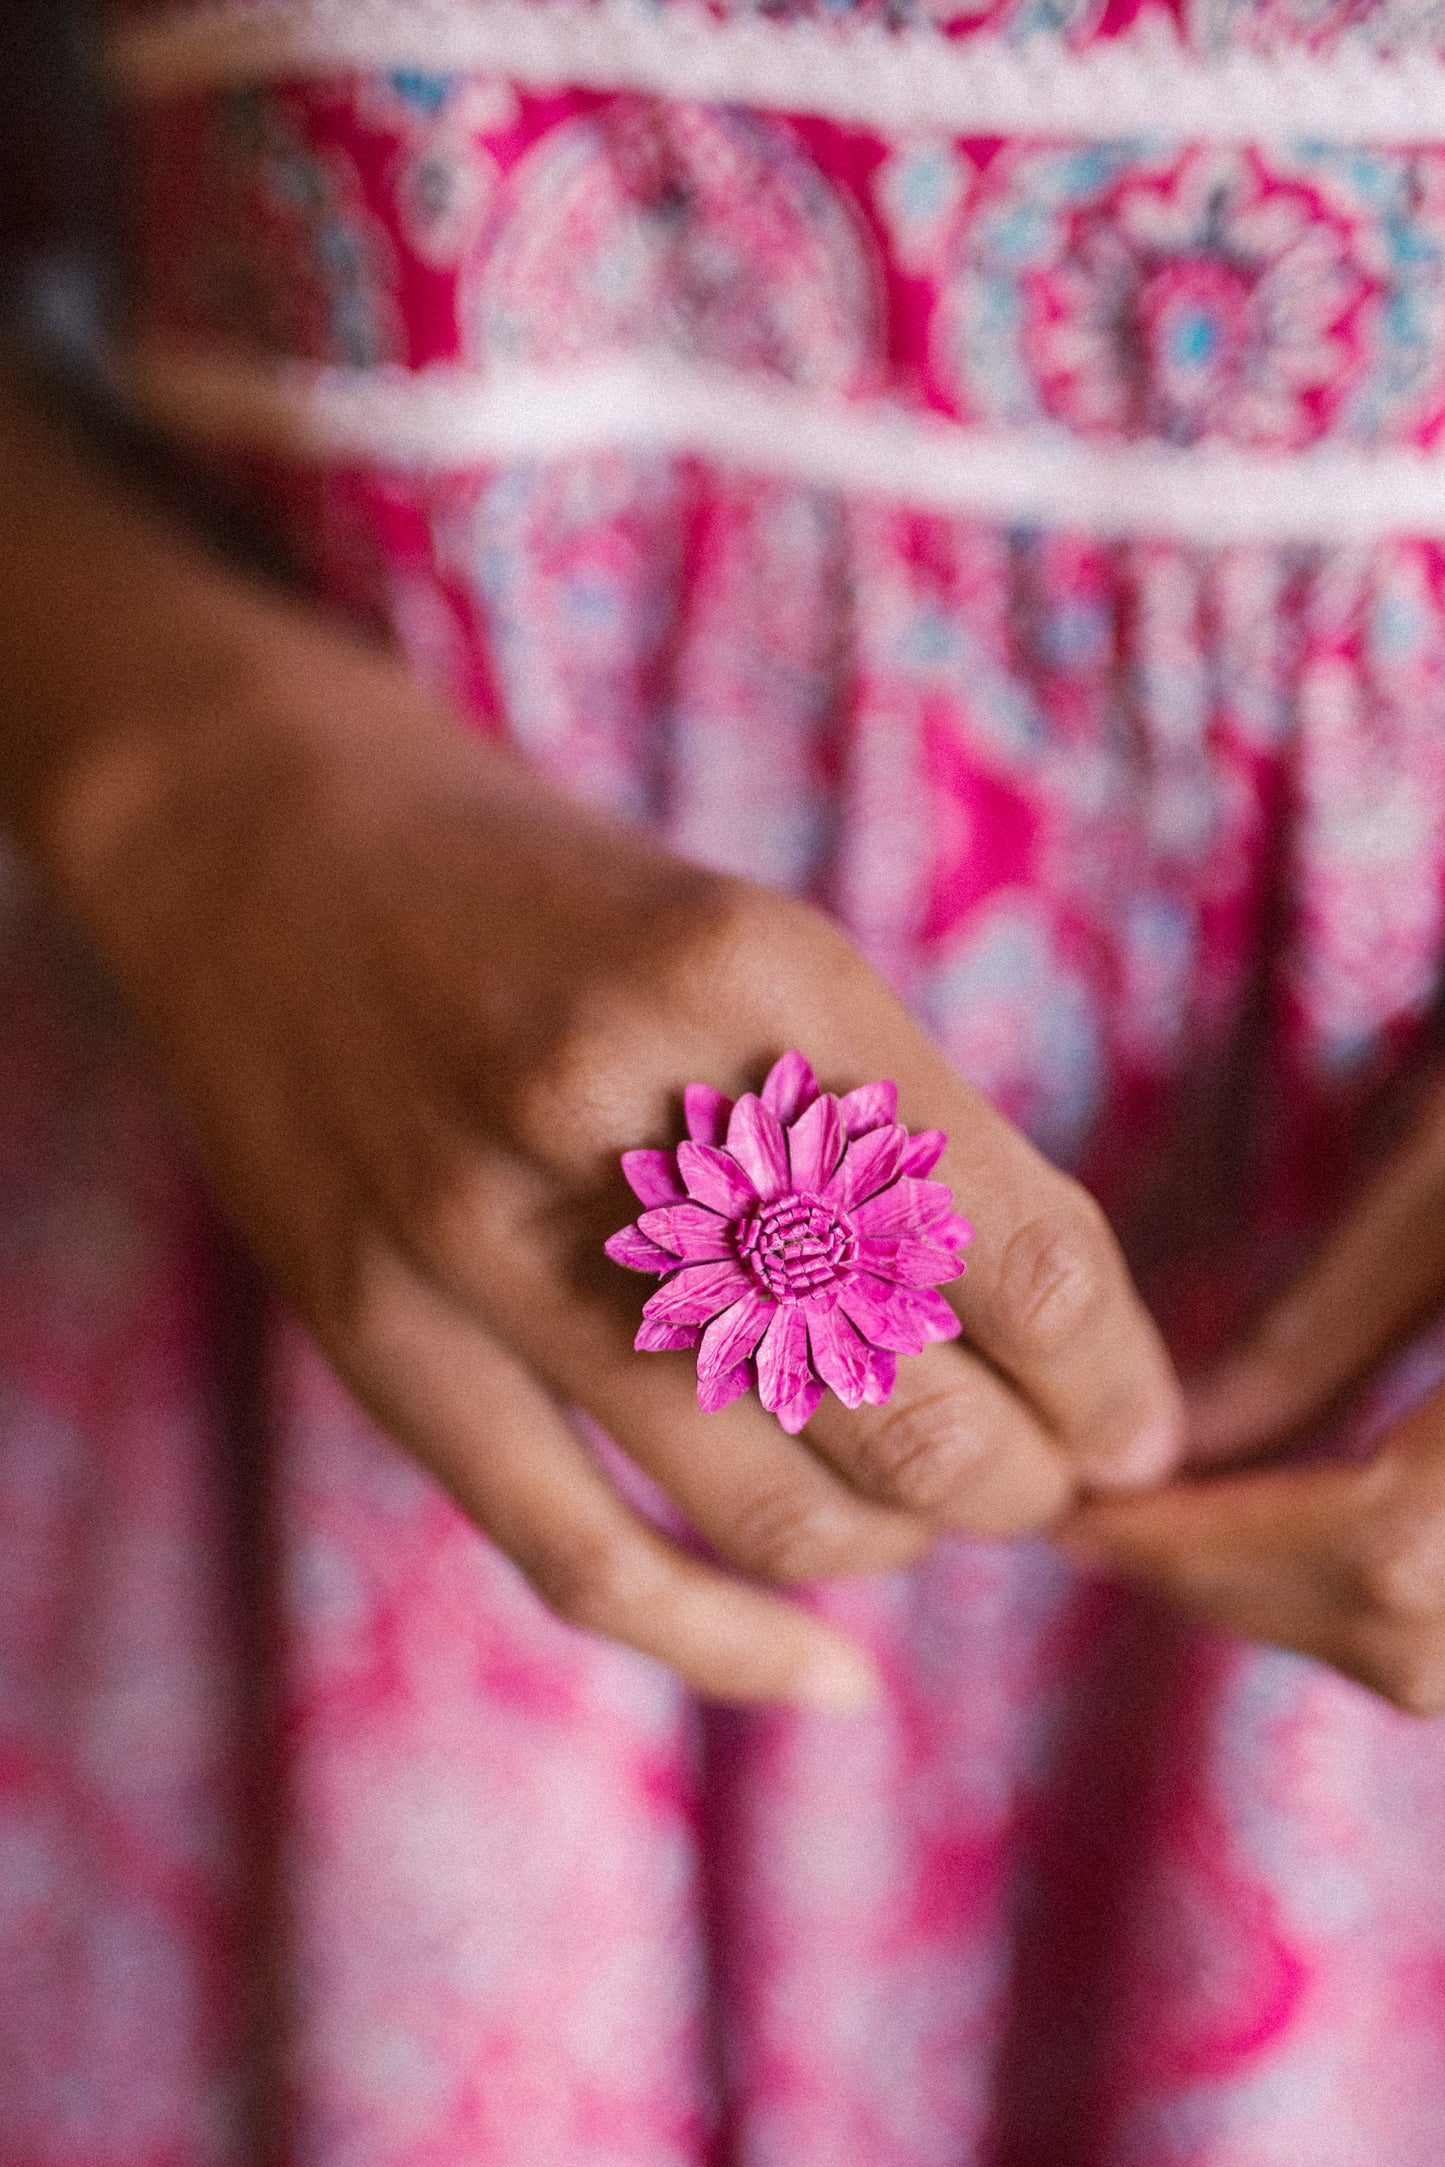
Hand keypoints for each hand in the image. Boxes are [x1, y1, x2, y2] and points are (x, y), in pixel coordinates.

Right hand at [0, 383, 1181, 1709]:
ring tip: (937, 1515)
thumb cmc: (553, 900)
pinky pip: (579, 1555)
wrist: (270, 845)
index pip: (996, 1235)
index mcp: (748, 975)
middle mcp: (610, 1099)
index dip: (1106, 1367)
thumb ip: (895, 1122)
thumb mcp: (754, 944)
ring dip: (898, 1543)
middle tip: (1059, 1478)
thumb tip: (1064, 1338)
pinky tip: (831, 1679)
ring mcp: (473, 1230)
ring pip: (757, 1492)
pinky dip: (727, 1643)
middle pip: (893, 1388)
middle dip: (1022, 1474)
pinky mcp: (379, 1334)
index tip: (1141, 1423)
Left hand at [1061, 1072, 1444, 1713]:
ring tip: (1192, 1520)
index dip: (1212, 1550)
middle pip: (1422, 1631)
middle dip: (1242, 1591)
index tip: (1083, 1514)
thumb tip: (1176, 1451)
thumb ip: (1318, 1329)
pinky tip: (1310, 1522)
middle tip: (1113, 1524)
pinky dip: (1406, 1596)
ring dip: (1319, 1609)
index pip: (1384, 1548)